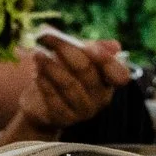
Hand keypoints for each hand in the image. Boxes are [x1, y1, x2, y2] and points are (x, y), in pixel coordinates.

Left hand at [10, 29, 131, 134]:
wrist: (40, 102)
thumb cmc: (62, 72)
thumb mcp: (75, 56)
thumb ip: (87, 46)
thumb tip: (113, 45)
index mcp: (109, 79)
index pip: (120, 74)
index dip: (107, 61)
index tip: (90, 47)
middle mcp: (101, 97)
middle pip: (87, 71)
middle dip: (66, 50)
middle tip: (47, 36)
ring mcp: (84, 110)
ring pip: (69, 85)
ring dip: (51, 66)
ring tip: (37, 54)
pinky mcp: (66, 119)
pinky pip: (55, 99)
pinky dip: (44, 83)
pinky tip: (36, 73)